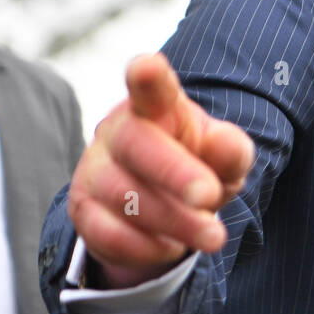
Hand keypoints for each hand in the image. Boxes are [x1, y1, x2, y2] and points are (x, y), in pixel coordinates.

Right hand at [67, 53, 254, 287]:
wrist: (165, 206)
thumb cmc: (198, 166)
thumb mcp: (225, 158)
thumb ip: (230, 150)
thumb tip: (224, 143)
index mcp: (157, 107)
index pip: (150, 87)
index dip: (147, 76)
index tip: (146, 66)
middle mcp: (119, 131)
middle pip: (136, 143)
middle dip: (175, 173)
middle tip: (211, 197)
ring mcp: (95, 169)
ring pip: (124, 195)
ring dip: (174, 220)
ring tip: (213, 236)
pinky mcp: (82, 209)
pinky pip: (107, 233)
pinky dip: (144, 247)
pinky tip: (172, 247)